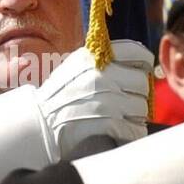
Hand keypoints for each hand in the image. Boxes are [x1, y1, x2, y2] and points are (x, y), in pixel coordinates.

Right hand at [35, 40, 152, 155]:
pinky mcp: (108, 124)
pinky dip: (131, 131)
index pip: (136, 52)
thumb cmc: (58, 96)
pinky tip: (120, 130)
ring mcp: (106, 101)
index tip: (142, 70)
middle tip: (126, 99)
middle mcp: (102, 77)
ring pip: (142, 106)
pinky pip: (135, 128)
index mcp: (94, 59)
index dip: (143, 63)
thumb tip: (136, 60)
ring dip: (135, 114)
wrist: (40, 125)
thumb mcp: (75, 66)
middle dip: (136, 92)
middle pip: (142, 82)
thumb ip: (101, 60)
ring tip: (120, 116)